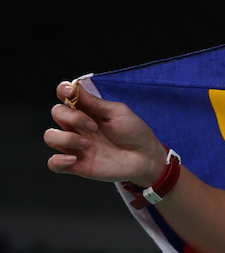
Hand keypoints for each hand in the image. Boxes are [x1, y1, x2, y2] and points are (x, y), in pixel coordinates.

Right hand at [45, 81, 164, 185]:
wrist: (145, 158)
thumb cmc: (134, 133)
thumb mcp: (117, 112)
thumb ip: (95, 103)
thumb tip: (74, 87)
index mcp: (88, 111)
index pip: (65, 96)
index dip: (62, 90)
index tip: (69, 91)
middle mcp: (78, 127)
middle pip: (57, 113)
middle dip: (73, 117)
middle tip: (94, 127)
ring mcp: (75, 145)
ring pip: (50, 136)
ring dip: (66, 138)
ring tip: (88, 144)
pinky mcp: (76, 165)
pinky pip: (53, 163)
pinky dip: (58, 160)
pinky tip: (74, 159)